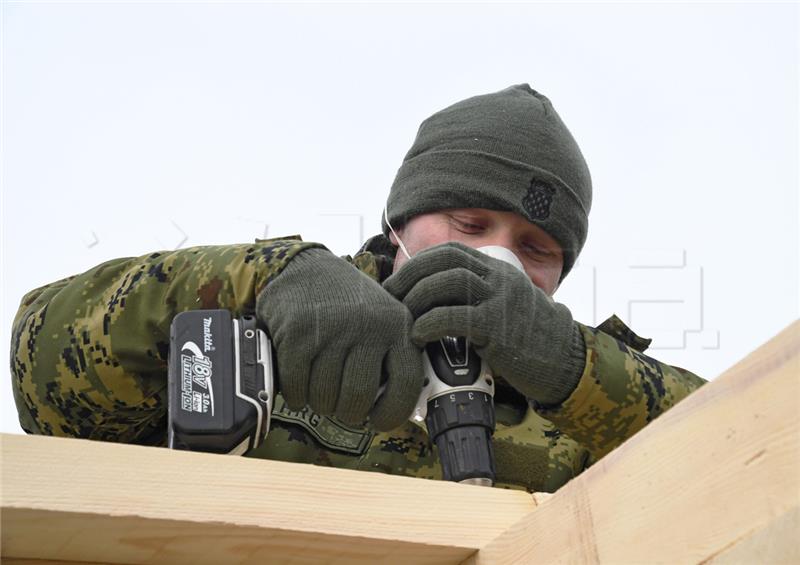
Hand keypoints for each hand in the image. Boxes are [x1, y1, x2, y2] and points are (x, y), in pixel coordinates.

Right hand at [256, 248, 423, 429]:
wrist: (305, 268)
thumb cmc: (348, 304)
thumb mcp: (384, 319)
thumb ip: (394, 358)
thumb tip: (401, 410)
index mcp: (398, 326)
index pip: (406, 385)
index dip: (393, 413)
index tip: (378, 421)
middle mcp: (368, 326)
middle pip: (358, 399)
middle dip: (347, 412)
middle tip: (341, 405)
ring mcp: (332, 329)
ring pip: (325, 397)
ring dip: (319, 403)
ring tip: (320, 387)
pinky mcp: (297, 333)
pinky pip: (296, 387)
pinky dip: (295, 394)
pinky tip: (299, 381)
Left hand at [382, 242, 584, 405]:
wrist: (566, 362)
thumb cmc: (530, 340)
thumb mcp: (506, 306)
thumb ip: (478, 298)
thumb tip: (434, 303)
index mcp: (498, 271)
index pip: (451, 251)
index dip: (420, 263)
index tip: (399, 281)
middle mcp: (499, 279)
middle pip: (445, 261)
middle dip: (410, 276)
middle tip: (390, 297)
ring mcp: (500, 301)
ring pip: (448, 282)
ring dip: (417, 298)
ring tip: (403, 316)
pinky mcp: (498, 328)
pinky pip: (455, 317)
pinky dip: (429, 324)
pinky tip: (418, 336)